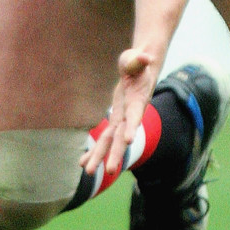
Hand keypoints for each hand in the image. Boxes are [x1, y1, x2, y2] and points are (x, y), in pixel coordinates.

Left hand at [80, 47, 159, 175]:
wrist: (141, 68)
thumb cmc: (138, 62)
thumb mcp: (136, 58)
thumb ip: (139, 59)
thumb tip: (146, 56)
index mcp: (138, 99)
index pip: (135, 114)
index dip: (132, 126)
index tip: (129, 140)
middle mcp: (131, 114)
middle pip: (122, 135)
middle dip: (116, 153)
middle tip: (108, 171)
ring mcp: (122, 118)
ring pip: (111, 141)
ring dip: (100, 156)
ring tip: (88, 173)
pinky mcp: (115, 119)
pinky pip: (105, 137)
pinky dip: (95, 149)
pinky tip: (83, 162)